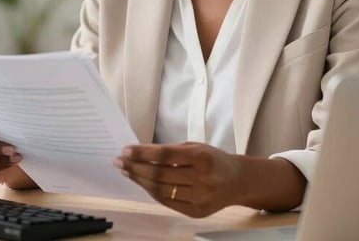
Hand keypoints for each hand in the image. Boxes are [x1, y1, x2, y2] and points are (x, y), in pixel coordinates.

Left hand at [114, 142, 243, 217]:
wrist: (237, 181)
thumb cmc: (213, 159)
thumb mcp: (195, 147)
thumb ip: (170, 151)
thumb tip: (140, 153)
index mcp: (202, 157)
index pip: (165, 155)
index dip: (143, 153)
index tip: (126, 150)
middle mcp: (202, 179)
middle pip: (160, 175)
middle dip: (136, 167)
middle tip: (120, 161)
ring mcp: (200, 198)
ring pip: (161, 191)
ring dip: (140, 181)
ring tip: (127, 172)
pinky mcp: (196, 212)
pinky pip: (167, 202)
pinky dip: (152, 192)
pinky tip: (143, 183)